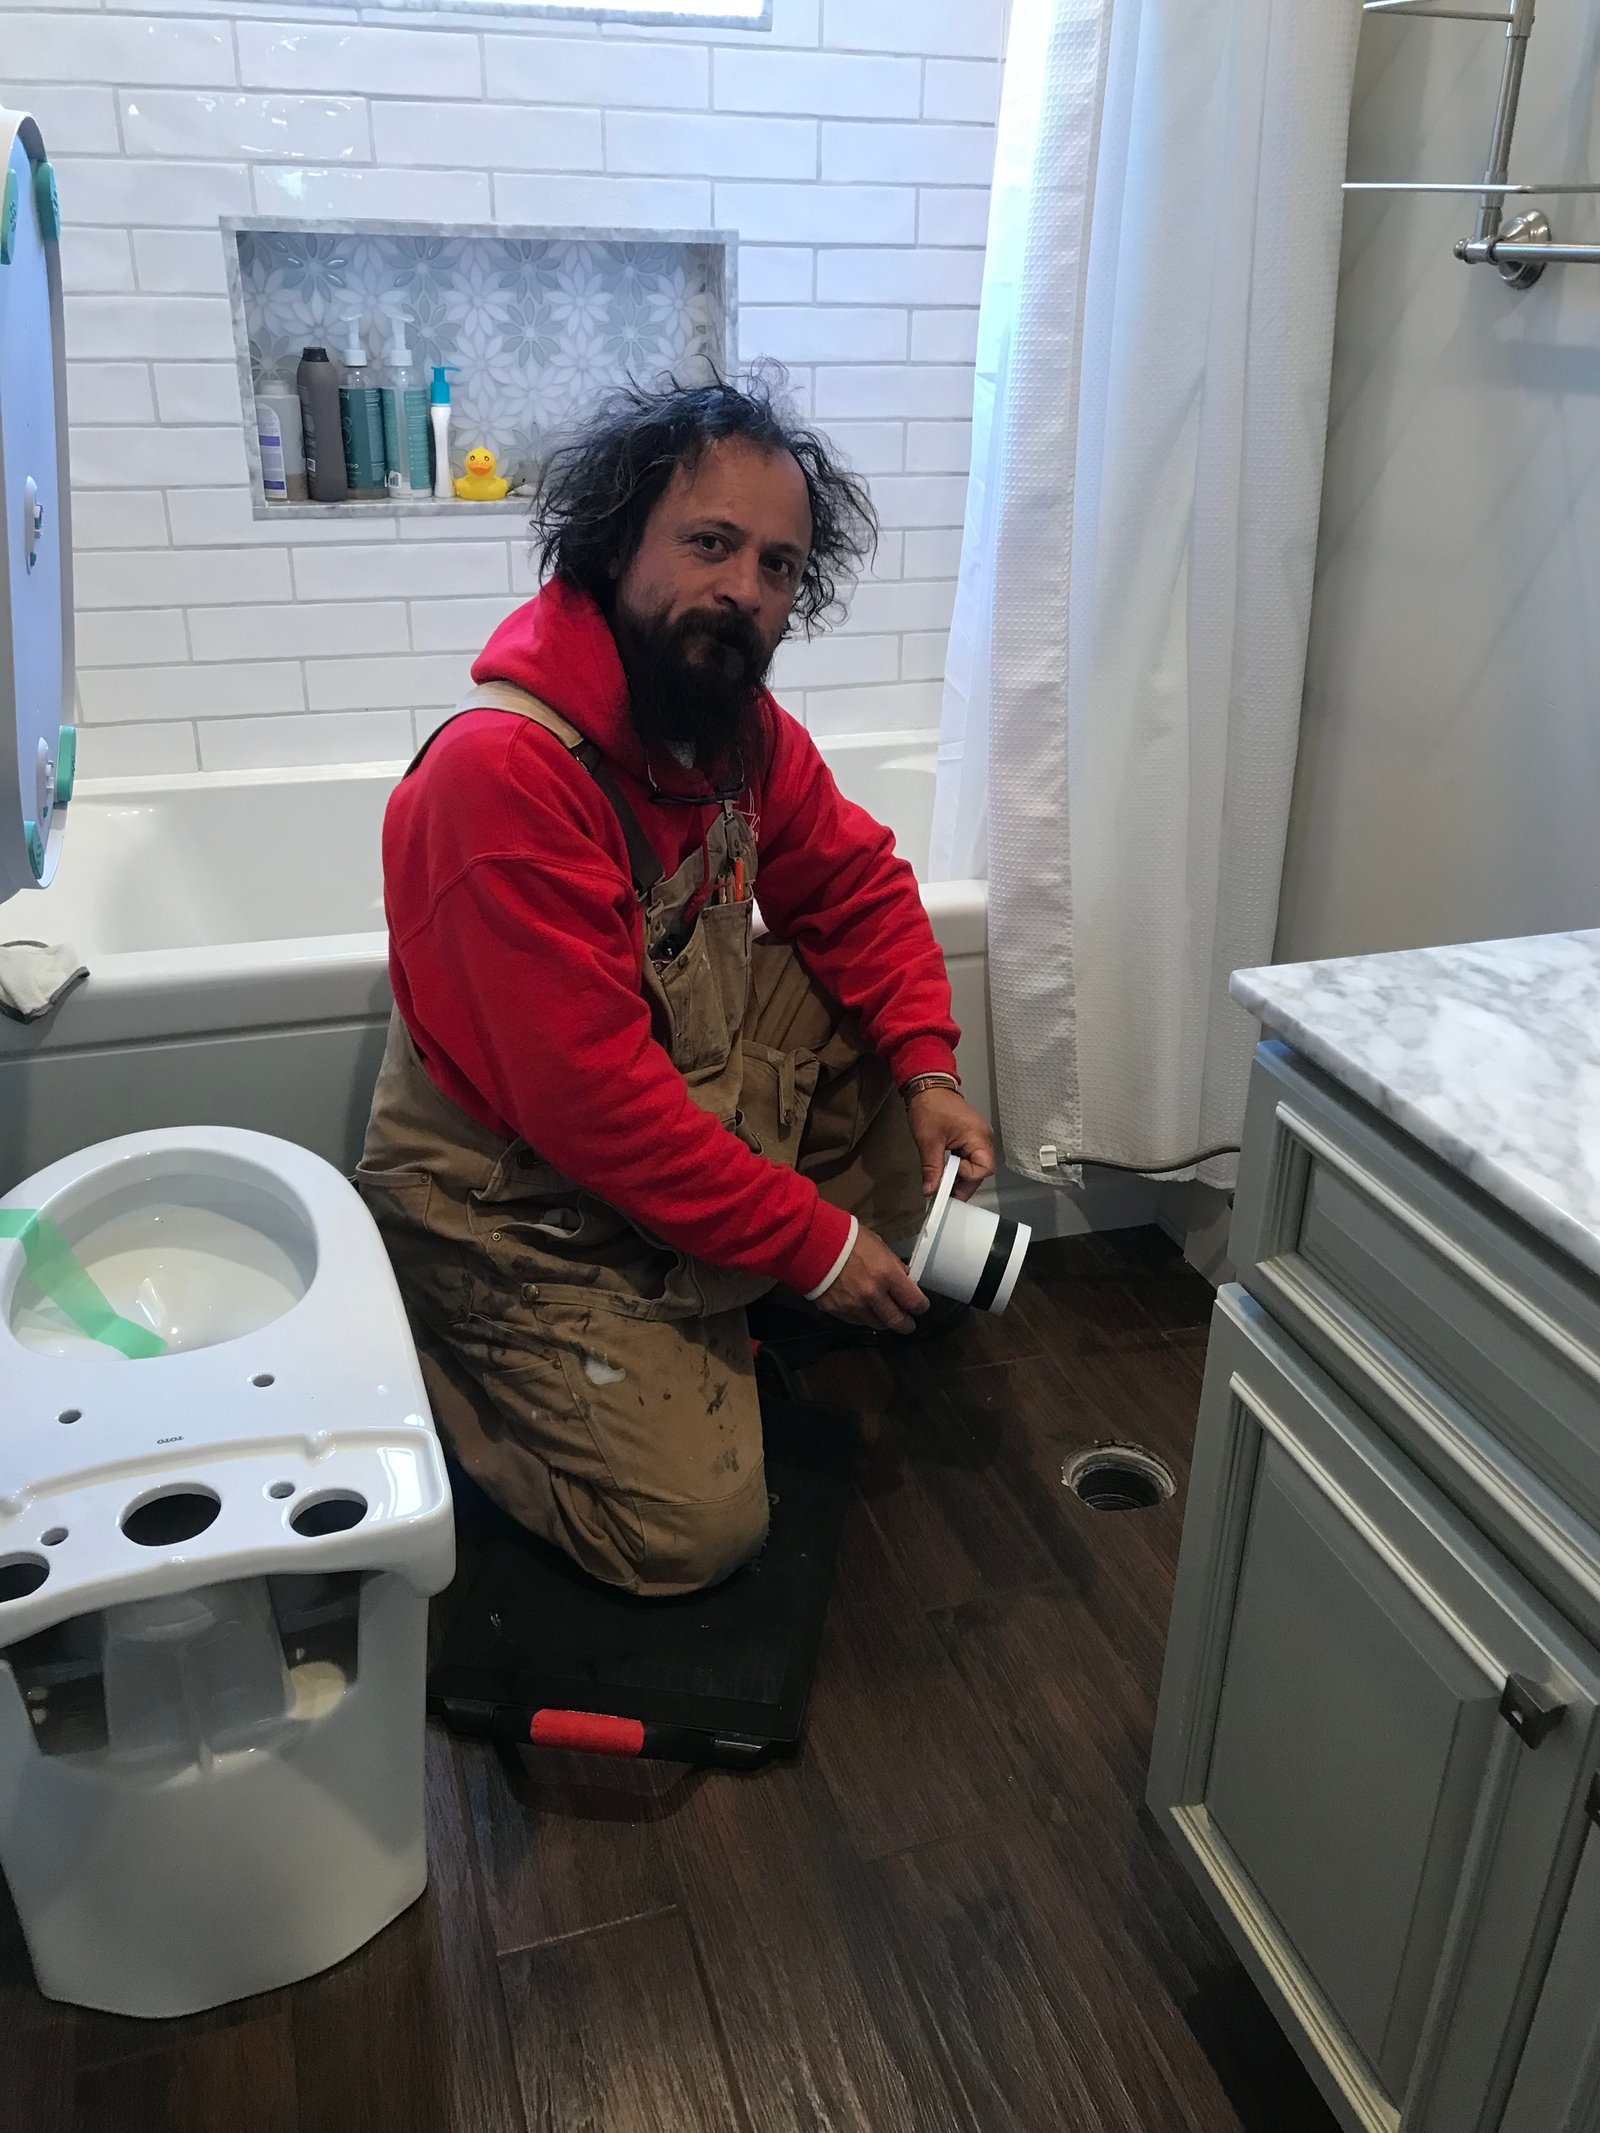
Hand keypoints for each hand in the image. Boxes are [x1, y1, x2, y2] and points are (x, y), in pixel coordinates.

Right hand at [813, 1224, 928, 1334]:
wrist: (811, 1243)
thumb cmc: (848, 1237)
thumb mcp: (878, 1245)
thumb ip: (893, 1264)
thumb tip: (905, 1278)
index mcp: (887, 1275)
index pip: (914, 1301)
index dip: (921, 1306)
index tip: (921, 1307)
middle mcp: (873, 1296)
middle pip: (897, 1321)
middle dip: (906, 1324)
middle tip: (908, 1324)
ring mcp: (853, 1307)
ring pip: (876, 1324)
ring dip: (884, 1322)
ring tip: (886, 1318)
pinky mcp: (836, 1311)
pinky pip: (856, 1321)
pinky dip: (863, 1318)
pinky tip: (865, 1312)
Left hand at [906, 1086, 995, 1201]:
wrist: (927, 1086)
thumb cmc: (931, 1106)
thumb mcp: (928, 1140)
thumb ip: (932, 1168)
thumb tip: (931, 1189)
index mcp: (978, 1136)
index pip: (983, 1169)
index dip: (966, 1177)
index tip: (946, 1179)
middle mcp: (983, 1138)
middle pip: (981, 1171)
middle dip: (963, 1184)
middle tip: (945, 1194)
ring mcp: (977, 1138)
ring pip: (975, 1166)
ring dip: (959, 1177)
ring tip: (942, 1183)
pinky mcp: (970, 1138)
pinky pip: (969, 1158)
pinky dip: (957, 1168)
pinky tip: (945, 1173)